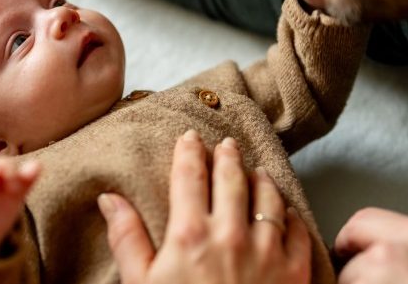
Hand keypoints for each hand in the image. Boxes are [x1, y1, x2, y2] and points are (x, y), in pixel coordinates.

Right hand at [97, 130, 310, 283]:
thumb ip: (127, 239)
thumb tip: (109, 199)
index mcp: (189, 234)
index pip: (189, 175)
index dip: (189, 151)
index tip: (189, 137)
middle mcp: (231, 234)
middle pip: (232, 177)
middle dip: (227, 155)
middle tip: (226, 144)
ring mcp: (267, 251)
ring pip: (269, 196)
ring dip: (261, 178)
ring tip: (256, 171)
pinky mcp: (295, 271)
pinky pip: (298, 229)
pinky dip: (291, 214)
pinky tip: (284, 211)